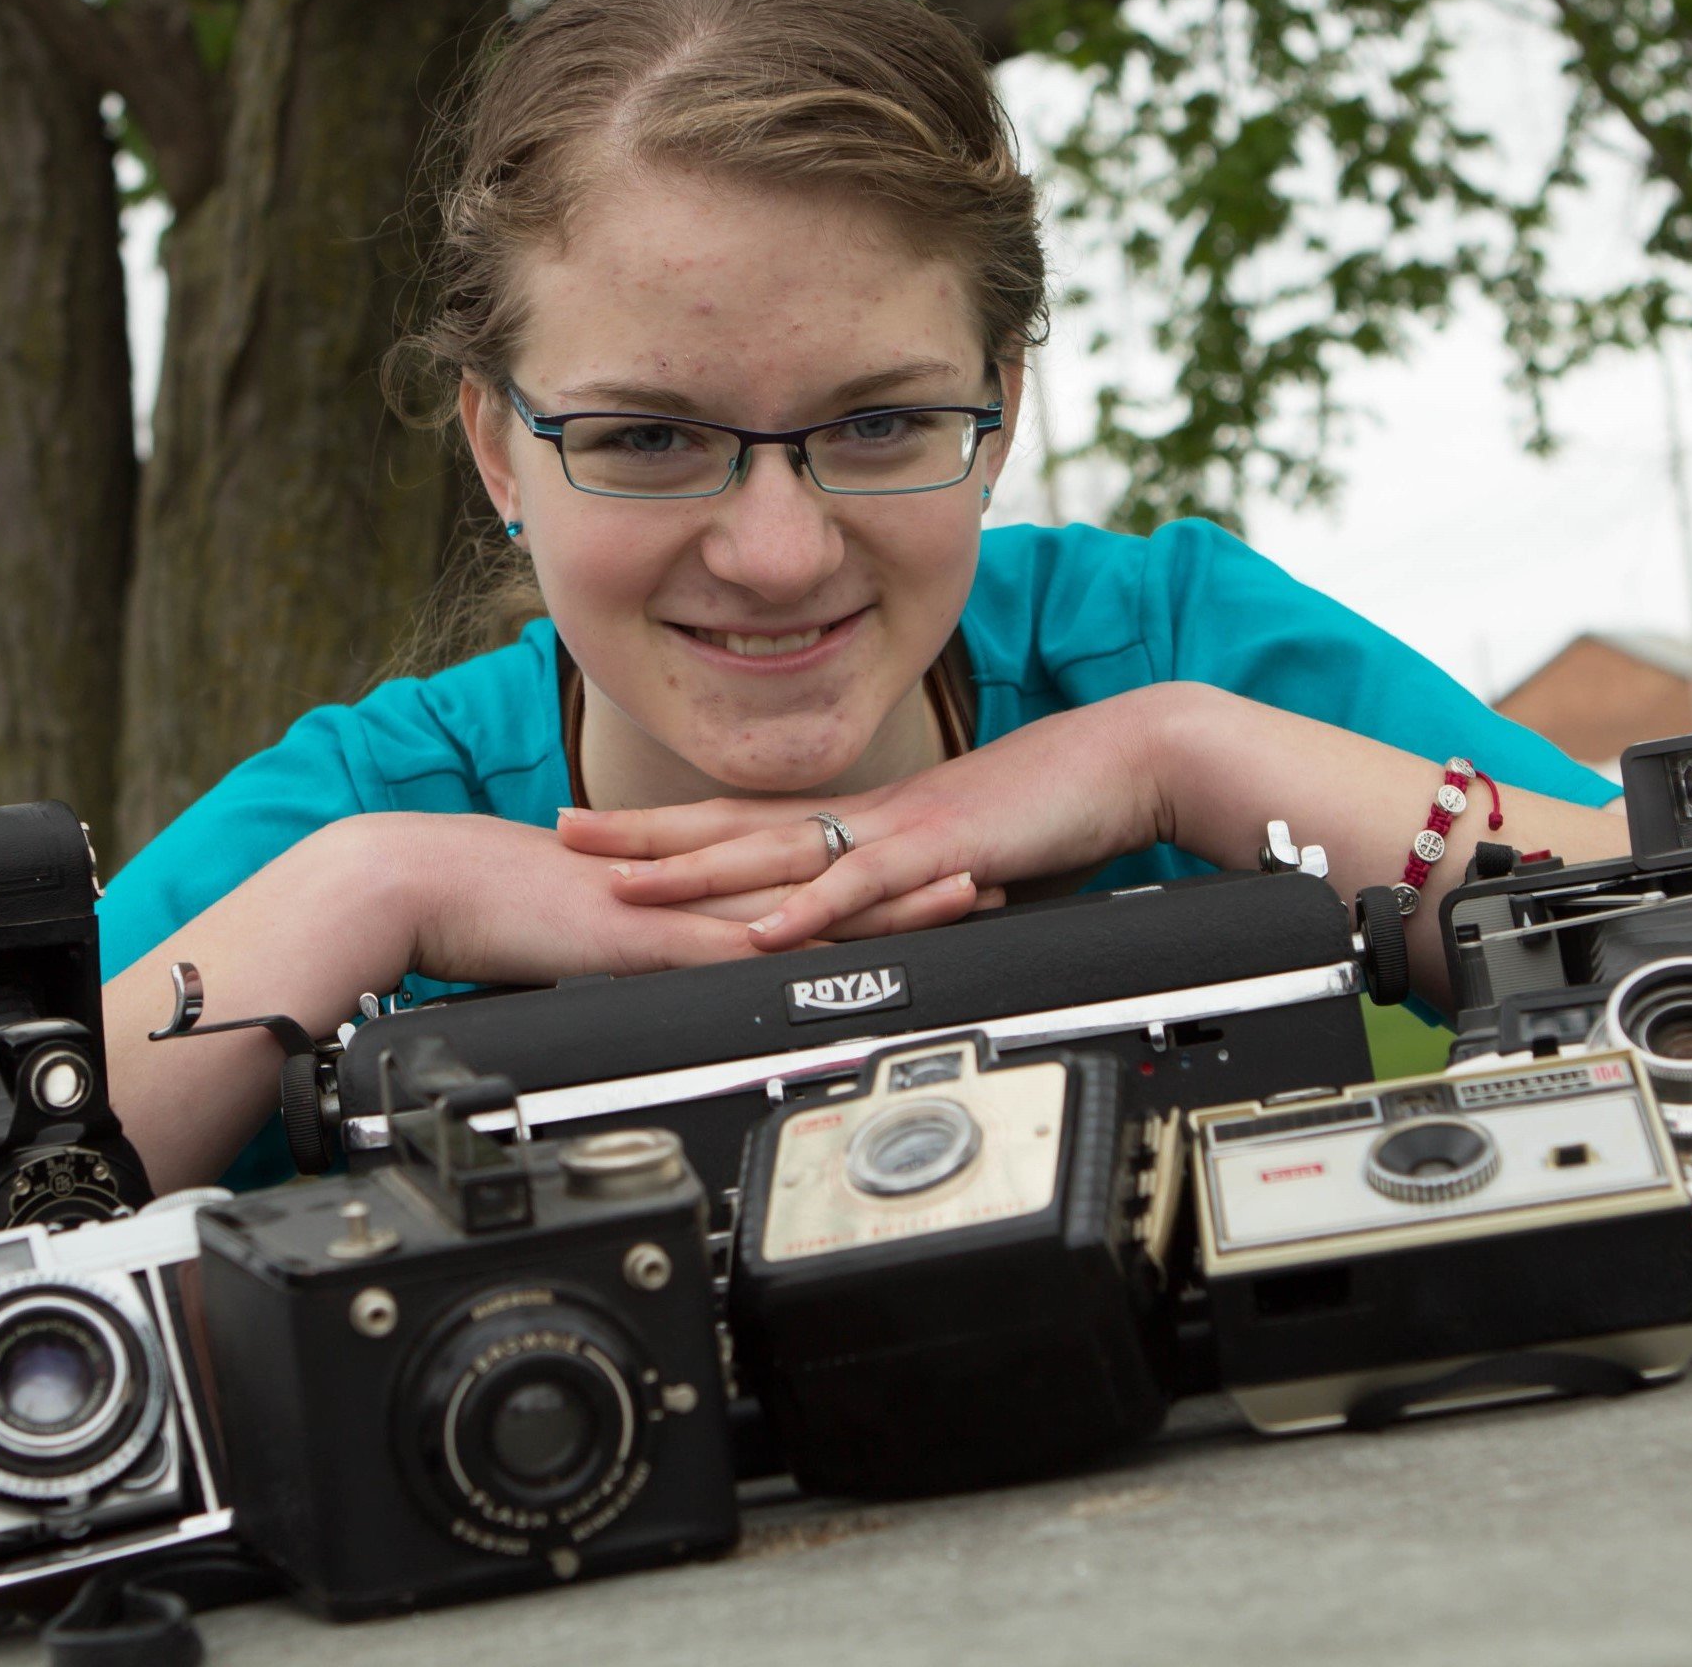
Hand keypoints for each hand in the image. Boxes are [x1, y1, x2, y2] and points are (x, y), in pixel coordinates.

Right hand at [395, 813, 1002, 983]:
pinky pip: (750, 943)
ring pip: (814, 901)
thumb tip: (682, 959)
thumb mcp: (601, 930)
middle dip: (917, 877)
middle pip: (833, 877)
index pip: (808, 871)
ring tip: (972, 892)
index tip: (940, 870)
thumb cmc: (507, 906)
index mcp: (698, 879)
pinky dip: (812, 944)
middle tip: (997, 869)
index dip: (879, 872)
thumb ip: (655, 942)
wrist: (434, 883)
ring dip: (894, 900)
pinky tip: (866, 951)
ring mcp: (686, 906)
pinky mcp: (655, 936)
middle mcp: (706, 884)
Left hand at [554, 696, 1166, 950]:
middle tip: (566, 835)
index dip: (673, 827)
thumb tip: (883, 920)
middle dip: (646, 834)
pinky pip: (865, 887)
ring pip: (779, 852)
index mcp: (864, 820)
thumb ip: (909, 892)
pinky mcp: (943, 855)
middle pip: (736, 825)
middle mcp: (865, 819)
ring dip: (700, 869)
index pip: (748, 822)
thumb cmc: (1049, 808)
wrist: (1124, 763)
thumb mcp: (959, 858)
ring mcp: (898, 833)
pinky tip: (761, 929)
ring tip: (626, 881)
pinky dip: (810, 910)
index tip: (606, 830)